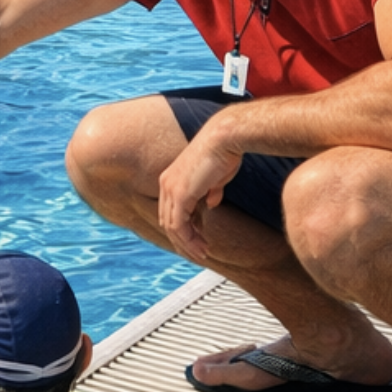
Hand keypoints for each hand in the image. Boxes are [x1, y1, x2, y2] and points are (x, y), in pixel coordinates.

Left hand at [156, 130, 241, 261]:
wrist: (226, 138)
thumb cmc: (225, 153)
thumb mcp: (216, 177)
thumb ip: (210, 191)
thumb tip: (211, 203)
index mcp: (171, 180)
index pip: (171, 211)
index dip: (183, 228)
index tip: (198, 239)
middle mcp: (166, 184)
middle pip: (168, 221)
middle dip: (184, 240)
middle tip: (199, 252)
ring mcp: (170, 190)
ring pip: (173, 227)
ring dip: (188, 243)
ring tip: (202, 253)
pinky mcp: (180, 195)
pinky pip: (180, 225)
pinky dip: (189, 239)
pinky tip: (202, 246)